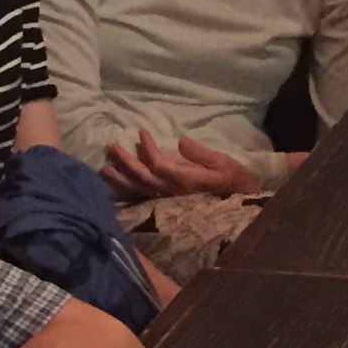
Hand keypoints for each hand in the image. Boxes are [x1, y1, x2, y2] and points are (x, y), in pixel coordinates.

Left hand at [102, 131, 258, 199]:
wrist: (243, 215)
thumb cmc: (236, 185)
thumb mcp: (226, 165)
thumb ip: (202, 154)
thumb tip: (181, 141)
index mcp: (187, 182)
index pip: (160, 165)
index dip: (148, 149)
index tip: (141, 132)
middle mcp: (174, 195)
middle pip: (143, 179)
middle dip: (126, 163)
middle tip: (111, 146)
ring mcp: (169, 205)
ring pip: (139, 193)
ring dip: (121, 181)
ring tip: (104, 168)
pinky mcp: (168, 210)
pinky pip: (143, 204)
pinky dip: (127, 198)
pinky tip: (114, 192)